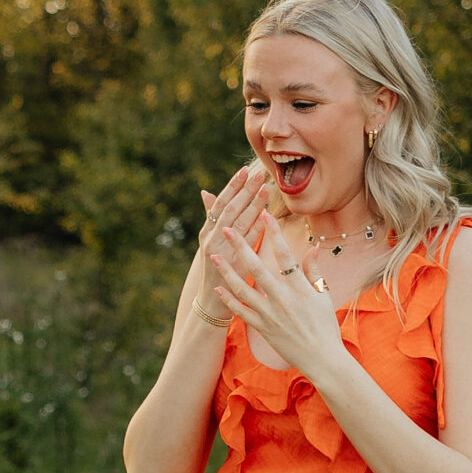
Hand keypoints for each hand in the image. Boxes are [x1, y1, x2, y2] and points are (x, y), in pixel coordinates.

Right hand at [197, 166, 268, 313]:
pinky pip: (245, 244)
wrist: (212, 302)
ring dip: (252, 205)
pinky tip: (266, 217)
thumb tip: (205, 192)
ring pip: (237, 223)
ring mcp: (217, 251)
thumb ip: (213, 218)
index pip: (220, 203)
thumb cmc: (216, 268)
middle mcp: (210, 238)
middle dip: (245, 190)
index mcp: (207, 230)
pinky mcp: (228, 265)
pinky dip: (255, 229)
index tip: (244, 170)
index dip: (232, 186)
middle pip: (229, 209)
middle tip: (259, 174)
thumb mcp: (211, 241)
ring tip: (266, 189)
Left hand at [211, 211, 345, 381]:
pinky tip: (219, 287)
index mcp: (300, 289)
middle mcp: (283, 300)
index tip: (265, 214)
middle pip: (258, 268)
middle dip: (241, 246)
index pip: (285, 255)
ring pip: (244, 289)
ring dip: (227, 271)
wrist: (323, 360)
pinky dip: (230, 300)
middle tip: (227, 228)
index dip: (274, 233)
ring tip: (214, 256)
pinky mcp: (263, 329)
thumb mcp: (325, 296)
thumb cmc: (326, 327)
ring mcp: (270, 315)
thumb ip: (314, 271)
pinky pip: (242, 312)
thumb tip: (312, 247)